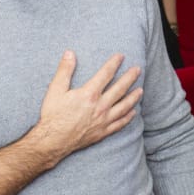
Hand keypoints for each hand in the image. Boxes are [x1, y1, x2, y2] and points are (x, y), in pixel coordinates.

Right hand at [28, 52, 142, 162]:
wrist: (52, 141)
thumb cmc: (53, 115)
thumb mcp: (55, 90)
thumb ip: (64, 70)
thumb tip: (70, 53)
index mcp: (89, 94)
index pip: (106, 74)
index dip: (114, 64)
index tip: (121, 56)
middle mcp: (100, 107)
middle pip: (120, 89)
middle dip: (130, 78)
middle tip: (138, 69)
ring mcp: (103, 120)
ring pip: (124, 106)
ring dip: (133, 97)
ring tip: (140, 90)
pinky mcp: (102, 132)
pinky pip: (119, 124)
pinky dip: (128, 117)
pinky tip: (133, 112)